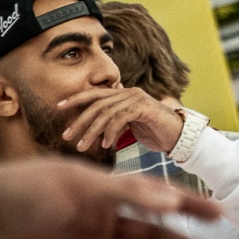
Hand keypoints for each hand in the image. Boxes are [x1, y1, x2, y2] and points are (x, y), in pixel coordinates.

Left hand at [58, 85, 185, 155]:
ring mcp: (137, 98)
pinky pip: (120, 118)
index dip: (76, 98)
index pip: (95, 93)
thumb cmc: (154, 133)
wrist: (179, 137)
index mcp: (124, 94)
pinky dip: (109, 132)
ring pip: (106, 113)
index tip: (58, 107)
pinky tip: (105, 145)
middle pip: (97, 104)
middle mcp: (129, 92)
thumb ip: (114, 120)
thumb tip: (94, 125)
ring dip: (91, 131)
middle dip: (79, 121)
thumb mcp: (130, 125)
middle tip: (67, 136)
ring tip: (82, 146)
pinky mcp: (144, 107)